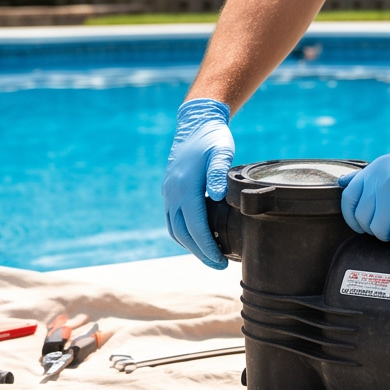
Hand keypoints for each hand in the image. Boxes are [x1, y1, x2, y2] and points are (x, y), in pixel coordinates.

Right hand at [162, 98, 234, 267]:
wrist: (195, 124)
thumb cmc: (212, 138)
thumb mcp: (221, 151)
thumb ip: (220, 173)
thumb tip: (217, 197)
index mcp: (185, 186)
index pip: (195, 226)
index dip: (207, 246)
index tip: (219, 261)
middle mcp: (172, 193)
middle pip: (182, 233)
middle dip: (199, 252)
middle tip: (218, 265)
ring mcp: (168, 193)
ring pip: (174, 229)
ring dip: (190, 246)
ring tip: (209, 257)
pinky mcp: (169, 191)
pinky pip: (172, 220)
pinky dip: (183, 234)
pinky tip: (197, 239)